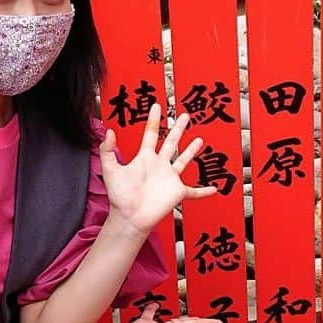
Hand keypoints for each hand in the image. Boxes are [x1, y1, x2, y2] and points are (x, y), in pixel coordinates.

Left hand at [100, 103, 217, 235]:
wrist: (129, 217)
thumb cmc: (119, 197)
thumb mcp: (111, 170)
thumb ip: (107, 151)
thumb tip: (108, 132)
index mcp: (145, 158)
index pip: (151, 134)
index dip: (154, 120)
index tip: (157, 106)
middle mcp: (159, 165)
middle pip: (171, 142)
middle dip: (178, 128)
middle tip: (185, 116)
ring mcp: (169, 178)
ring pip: (183, 161)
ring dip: (191, 151)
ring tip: (199, 140)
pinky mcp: (177, 192)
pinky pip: (194, 192)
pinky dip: (204, 192)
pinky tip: (214, 189)